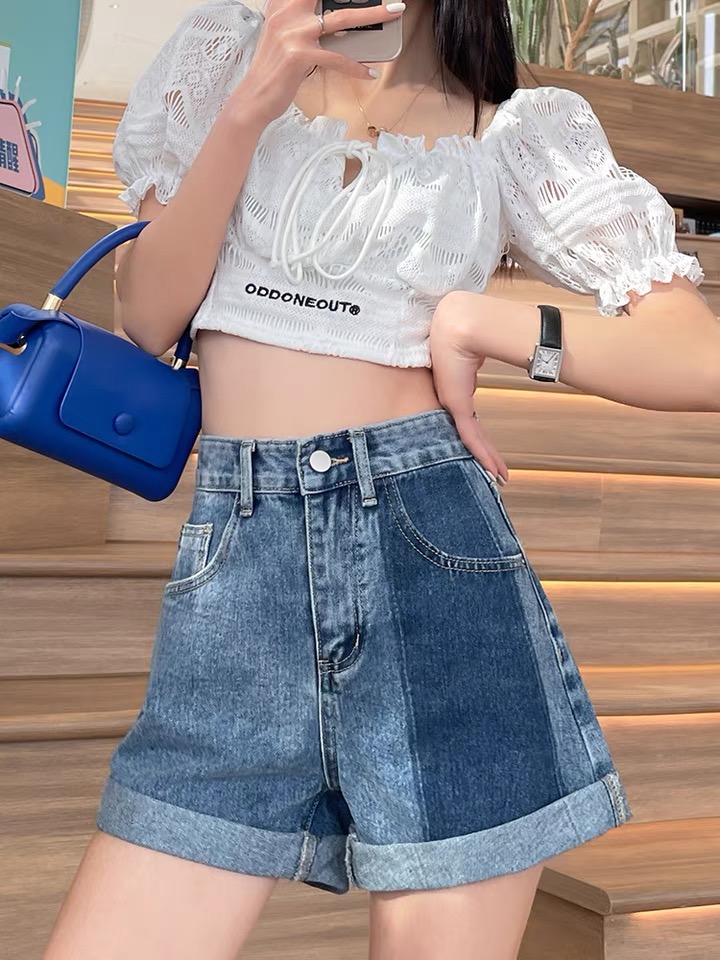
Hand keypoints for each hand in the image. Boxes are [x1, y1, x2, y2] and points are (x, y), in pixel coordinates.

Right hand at [234, 0, 405, 123]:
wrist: (254, 98)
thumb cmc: (273, 72)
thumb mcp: (284, 38)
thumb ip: (303, 23)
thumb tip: (339, 22)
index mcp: (282, 5)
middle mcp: (287, 14)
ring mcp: (293, 33)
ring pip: (341, 19)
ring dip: (372, 15)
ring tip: (392, 13)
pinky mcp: (299, 55)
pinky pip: (337, 59)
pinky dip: (355, 67)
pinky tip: (369, 72)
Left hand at [429, 293, 508, 483]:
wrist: (458, 323)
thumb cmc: (461, 328)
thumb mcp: (468, 352)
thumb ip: (470, 364)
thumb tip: (475, 360)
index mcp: (451, 389)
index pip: (466, 419)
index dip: (477, 437)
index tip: (486, 449)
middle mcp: (449, 399)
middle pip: (468, 435)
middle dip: (483, 455)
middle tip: (492, 473)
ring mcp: (452, 403)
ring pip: (471, 441)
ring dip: (487, 460)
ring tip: (498, 478)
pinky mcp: (457, 405)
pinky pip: (472, 436)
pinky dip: (484, 453)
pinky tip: (494, 470)